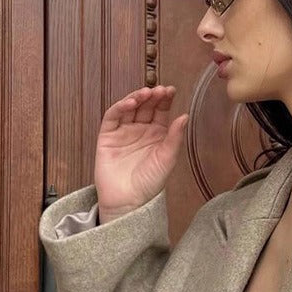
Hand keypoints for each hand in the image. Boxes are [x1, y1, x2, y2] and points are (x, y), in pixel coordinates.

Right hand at [94, 85, 188, 217]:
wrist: (128, 201)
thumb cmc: (149, 184)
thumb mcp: (167, 159)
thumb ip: (174, 138)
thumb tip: (184, 116)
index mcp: (157, 135)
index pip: (161, 111)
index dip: (165, 100)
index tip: (170, 90)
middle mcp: (140, 130)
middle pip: (146, 106)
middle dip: (152, 96)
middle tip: (159, 90)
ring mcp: (123, 131)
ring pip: (129, 108)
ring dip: (137, 98)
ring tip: (145, 93)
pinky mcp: (107, 135)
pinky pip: (113, 117)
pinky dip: (120, 107)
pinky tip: (130, 103)